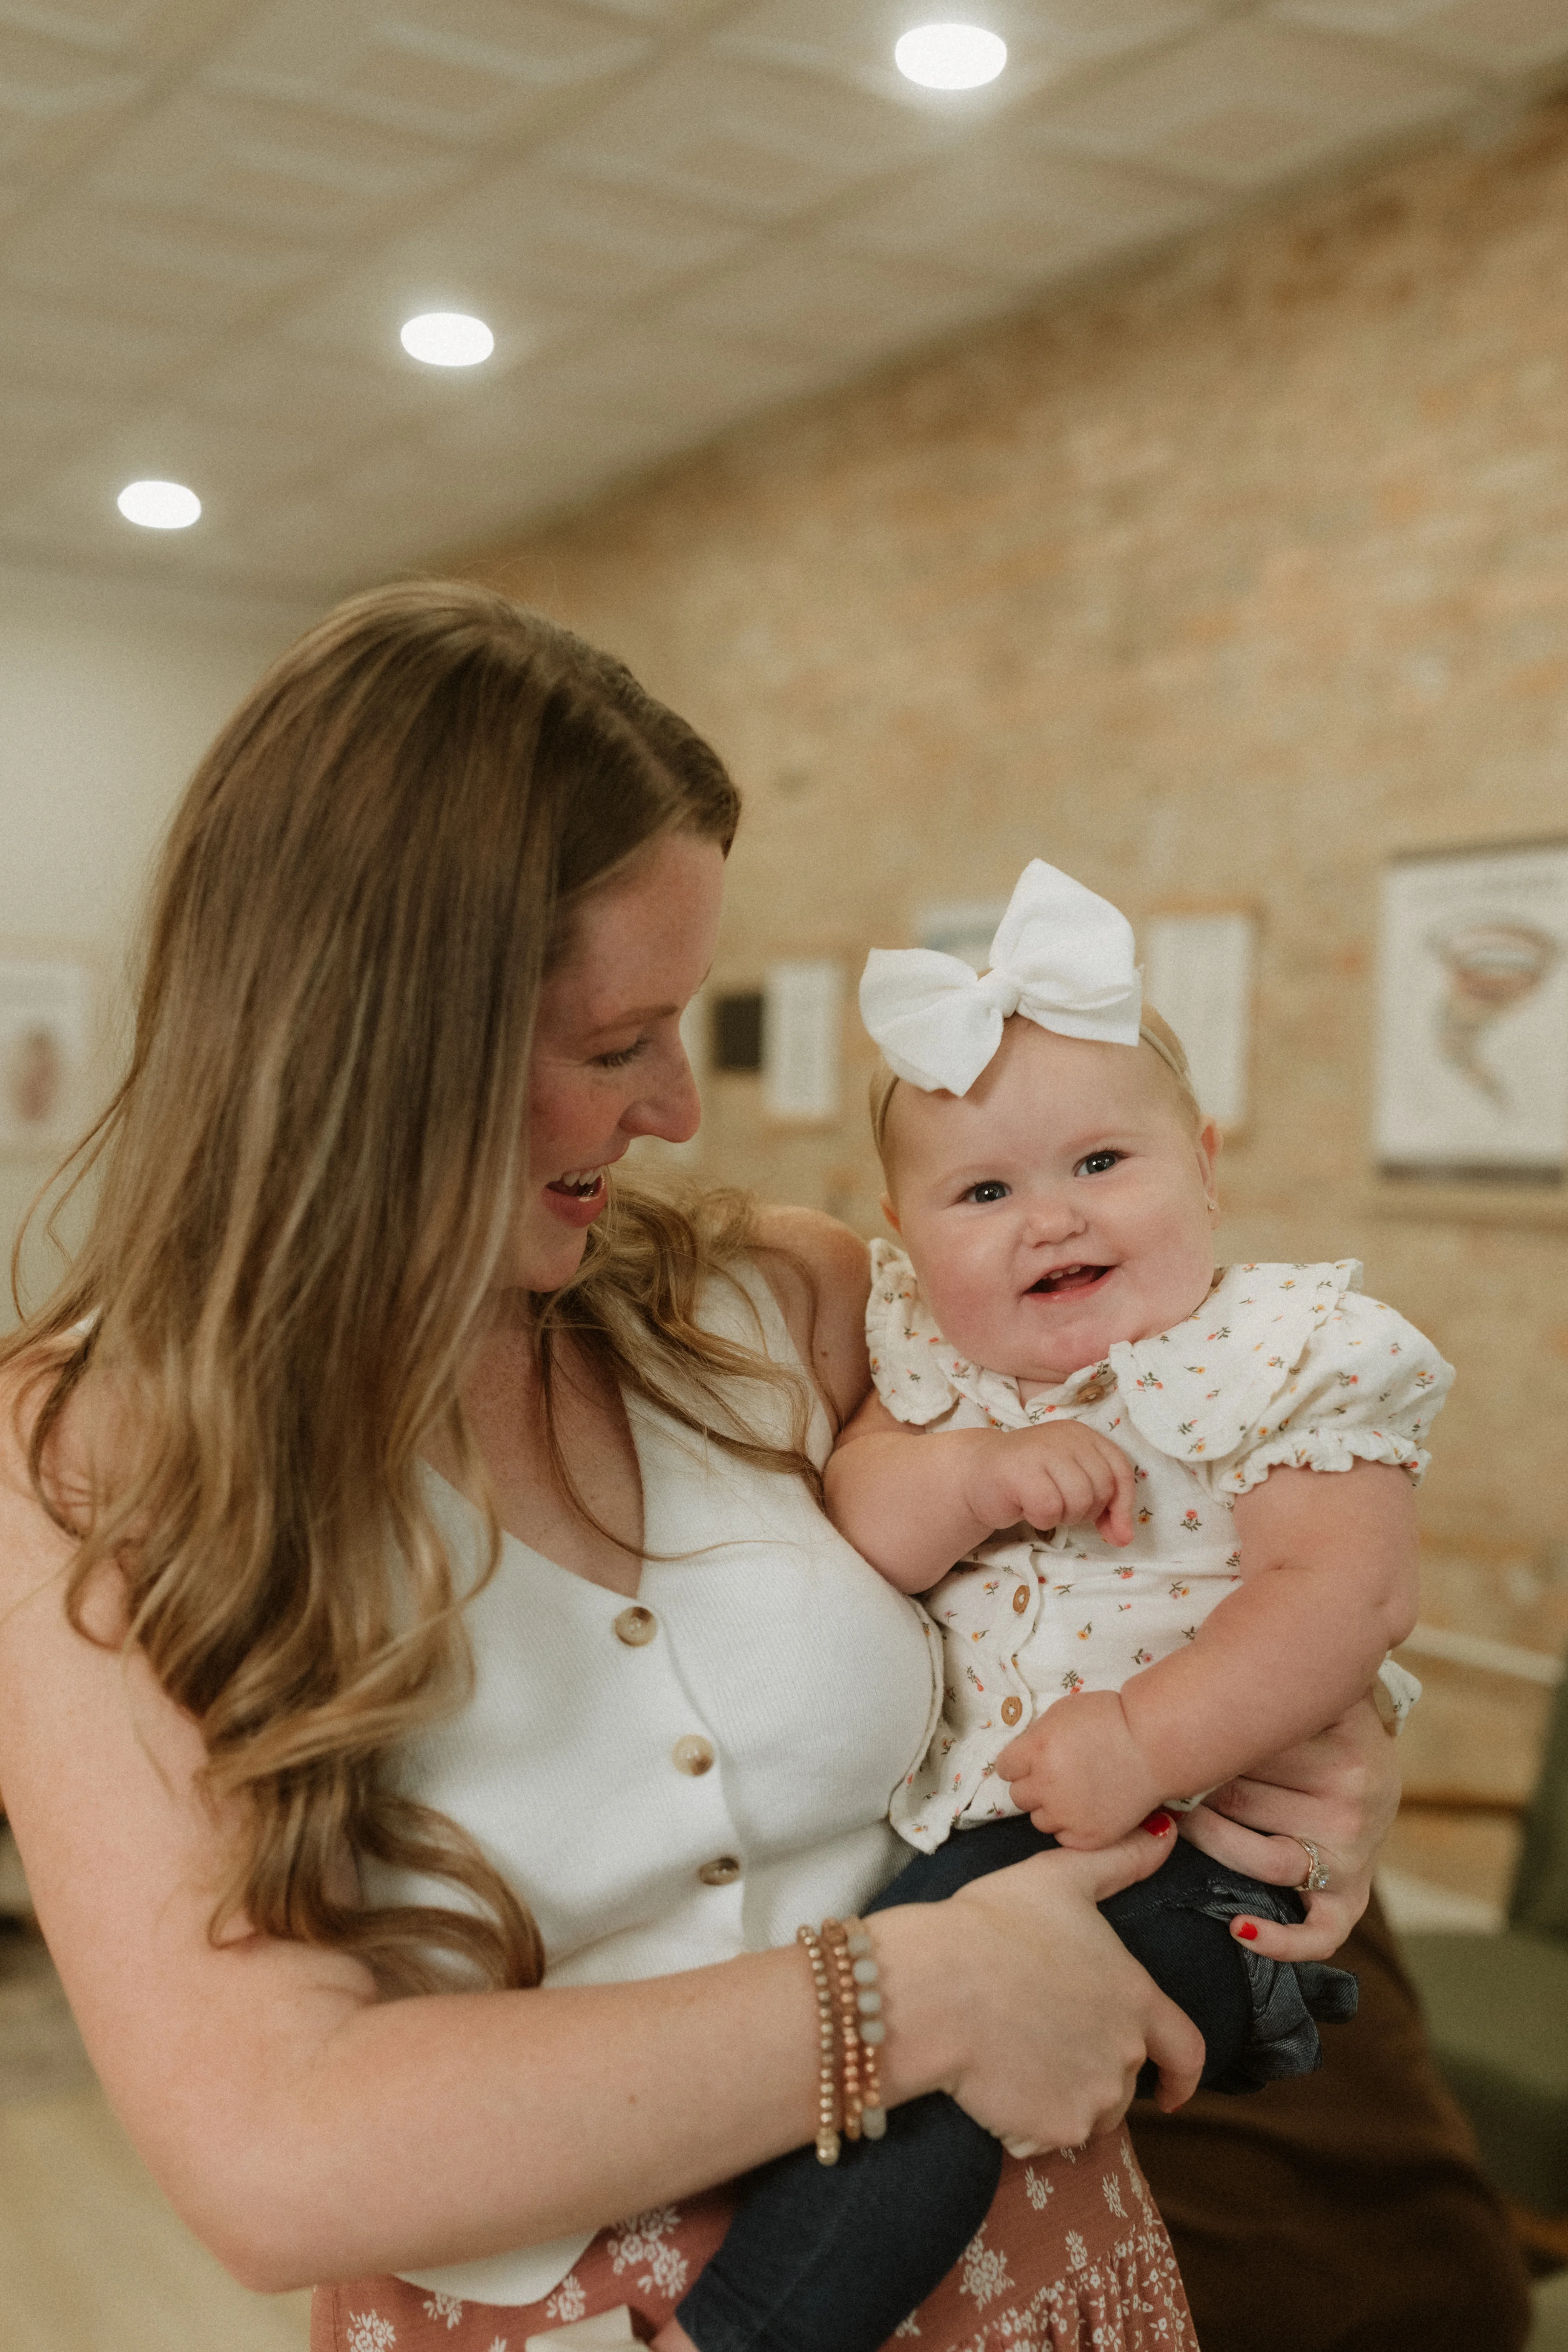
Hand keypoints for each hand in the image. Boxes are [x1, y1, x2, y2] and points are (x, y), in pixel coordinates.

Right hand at [933, 1818, 1204, 2144]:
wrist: (936, 1987)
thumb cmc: (993, 1925)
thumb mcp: (1060, 1878)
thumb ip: (1120, 1860)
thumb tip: (1166, 1833)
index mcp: (1136, 1998)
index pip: (1186, 2050)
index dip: (1183, 2075)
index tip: (1173, 2092)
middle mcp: (1127, 2055)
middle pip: (1124, 2079)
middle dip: (1092, 2068)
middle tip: (1043, 2042)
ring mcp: (1094, 2097)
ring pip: (1088, 2110)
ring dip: (1063, 2095)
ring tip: (1015, 2058)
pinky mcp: (1055, 2129)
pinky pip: (1047, 2135)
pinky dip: (1028, 2121)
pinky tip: (995, 2083)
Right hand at [962, 1424, 1133, 1547]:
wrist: (976, 1474)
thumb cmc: (1030, 1481)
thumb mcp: (1074, 1484)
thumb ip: (1105, 1506)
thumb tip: (1124, 1538)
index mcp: (1083, 1435)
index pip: (1120, 1471)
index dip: (1122, 1506)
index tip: (1113, 1532)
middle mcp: (1066, 1436)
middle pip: (1101, 1489)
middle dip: (1085, 1511)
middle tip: (1059, 1507)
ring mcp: (1042, 1450)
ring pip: (1079, 1500)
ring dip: (1062, 1516)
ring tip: (1042, 1505)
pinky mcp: (1020, 1470)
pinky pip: (1050, 1509)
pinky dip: (1041, 1519)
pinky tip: (1025, 1507)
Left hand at [995, 1690, 1164, 1847]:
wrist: (1155, 1745)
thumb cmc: (1112, 1719)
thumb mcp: (1062, 1713)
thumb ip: (1037, 1737)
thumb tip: (1022, 1755)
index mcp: (1036, 1750)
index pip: (1004, 1767)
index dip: (1021, 1763)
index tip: (1036, 1760)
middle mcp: (1046, 1785)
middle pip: (1019, 1795)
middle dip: (1035, 1785)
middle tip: (1060, 1776)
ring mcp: (1067, 1814)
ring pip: (1039, 1819)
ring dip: (1052, 1808)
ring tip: (1077, 1793)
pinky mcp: (1087, 1836)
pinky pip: (1063, 1837)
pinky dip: (1072, 1825)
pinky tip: (1090, 1808)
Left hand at [1177, 1690, 1399, 1962]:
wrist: (1367, 1762)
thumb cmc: (1311, 1721)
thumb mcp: (1304, 1688)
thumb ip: (1263, 1680)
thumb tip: (1183, 1688)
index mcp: (1347, 1731)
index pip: (1247, 1741)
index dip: (1196, 1741)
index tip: (1163, 1736)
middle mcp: (1358, 1793)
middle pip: (1242, 1797)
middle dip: (1195, 1788)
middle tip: (1163, 1779)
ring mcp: (1356, 1849)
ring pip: (1260, 1858)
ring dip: (1211, 1841)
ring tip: (1181, 1820)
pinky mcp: (1354, 1893)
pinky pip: (1318, 1931)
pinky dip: (1280, 1940)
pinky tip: (1239, 1928)